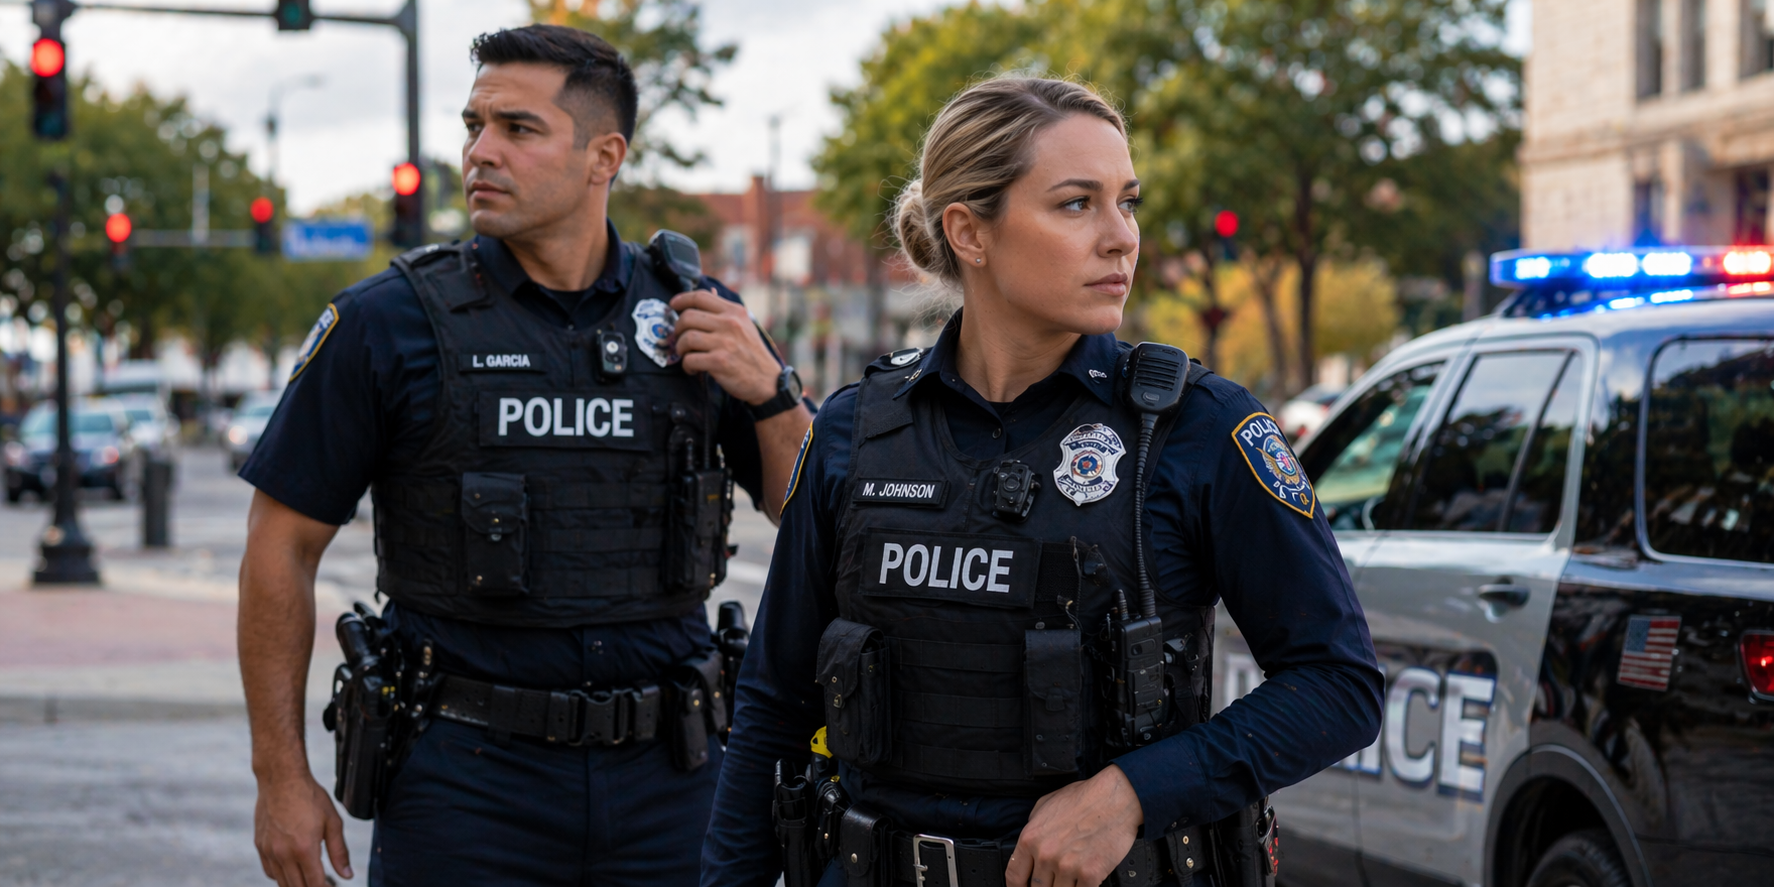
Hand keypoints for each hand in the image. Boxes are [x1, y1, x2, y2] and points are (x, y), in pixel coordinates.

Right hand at [254, 772, 351, 885]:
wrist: (281, 779)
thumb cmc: (310, 797)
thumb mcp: (332, 822)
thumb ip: (339, 851)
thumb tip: (347, 875)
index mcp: (304, 849)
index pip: (315, 884)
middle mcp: (283, 854)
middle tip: (325, 883)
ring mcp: (269, 851)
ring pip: (282, 883)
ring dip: (297, 885)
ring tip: (310, 879)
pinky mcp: (260, 846)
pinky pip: (270, 872)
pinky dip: (282, 877)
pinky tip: (293, 871)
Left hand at [668, 289, 781, 404]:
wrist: (767, 380)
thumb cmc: (752, 353)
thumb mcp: (744, 325)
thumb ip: (725, 309)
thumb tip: (709, 290)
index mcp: (734, 312)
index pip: (701, 296)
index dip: (682, 299)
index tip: (673, 305)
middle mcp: (730, 324)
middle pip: (688, 317)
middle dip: (678, 329)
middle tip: (680, 338)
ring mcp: (725, 343)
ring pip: (687, 338)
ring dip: (680, 348)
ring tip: (685, 354)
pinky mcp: (720, 362)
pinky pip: (690, 359)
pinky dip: (687, 365)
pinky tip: (693, 368)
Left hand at [1005, 765, 1142, 886]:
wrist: (1115, 798)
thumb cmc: (1085, 798)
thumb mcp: (1046, 805)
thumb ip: (1033, 827)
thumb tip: (1029, 847)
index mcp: (1030, 838)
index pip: (1014, 876)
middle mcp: (1046, 855)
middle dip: (1044, 886)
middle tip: (1053, 879)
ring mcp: (1067, 866)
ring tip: (1071, 876)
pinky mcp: (1090, 874)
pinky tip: (1084, 880)